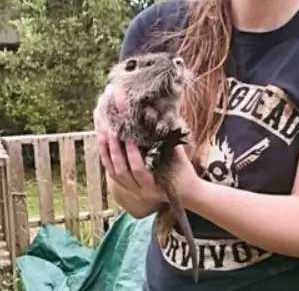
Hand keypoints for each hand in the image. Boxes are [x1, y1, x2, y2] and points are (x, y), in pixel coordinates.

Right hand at [93, 83, 201, 206]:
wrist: (191, 190)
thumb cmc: (174, 170)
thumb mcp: (156, 157)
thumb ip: (147, 143)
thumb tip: (144, 116)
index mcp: (128, 180)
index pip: (109, 165)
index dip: (102, 149)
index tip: (100, 131)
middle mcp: (130, 187)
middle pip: (111, 166)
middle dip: (106, 146)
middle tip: (105, 128)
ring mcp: (139, 189)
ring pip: (121, 169)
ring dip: (117, 150)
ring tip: (115, 132)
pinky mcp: (151, 188)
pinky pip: (139, 170)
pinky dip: (134, 155)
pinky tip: (132, 142)